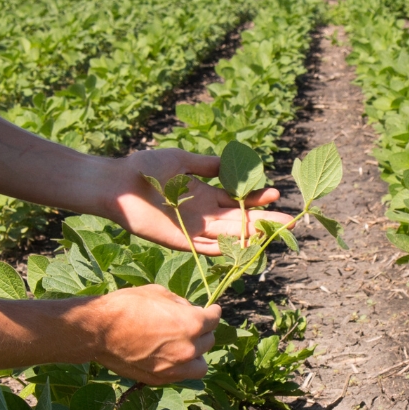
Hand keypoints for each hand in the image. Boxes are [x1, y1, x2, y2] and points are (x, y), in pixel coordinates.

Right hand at [77, 285, 220, 383]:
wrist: (100, 331)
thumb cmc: (127, 306)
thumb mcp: (158, 293)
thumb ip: (179, 303)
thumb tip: (188, 309)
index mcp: (192, 323)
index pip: (214, 319)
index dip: (213, 312)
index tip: (212, 310)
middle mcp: (189, 348)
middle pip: (209, 341)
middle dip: (203, 332)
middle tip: (193, 326)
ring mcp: (175, 367)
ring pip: (200, 366)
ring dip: (197, 355)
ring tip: (187, 347)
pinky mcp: (160, 379)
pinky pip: (181, 375)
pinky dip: (181, 367)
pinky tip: (171, 358)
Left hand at [106, 148, 292, 255]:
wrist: (118, 183)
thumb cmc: (145, 167)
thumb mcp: (182, 160)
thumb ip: (206, 164)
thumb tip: (232, 163)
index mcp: (204, 195)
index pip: (238, 200)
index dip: (258, 199)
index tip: (276, 194)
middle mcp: (203, 215)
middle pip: (240, 221)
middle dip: (264, 221)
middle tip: (291, 221)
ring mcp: (192, 230)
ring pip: (228, 236)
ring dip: (250, 236)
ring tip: (274, 233)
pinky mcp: (180, 241)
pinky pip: (205, 249)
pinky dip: (223, 250)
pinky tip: (244, 247)